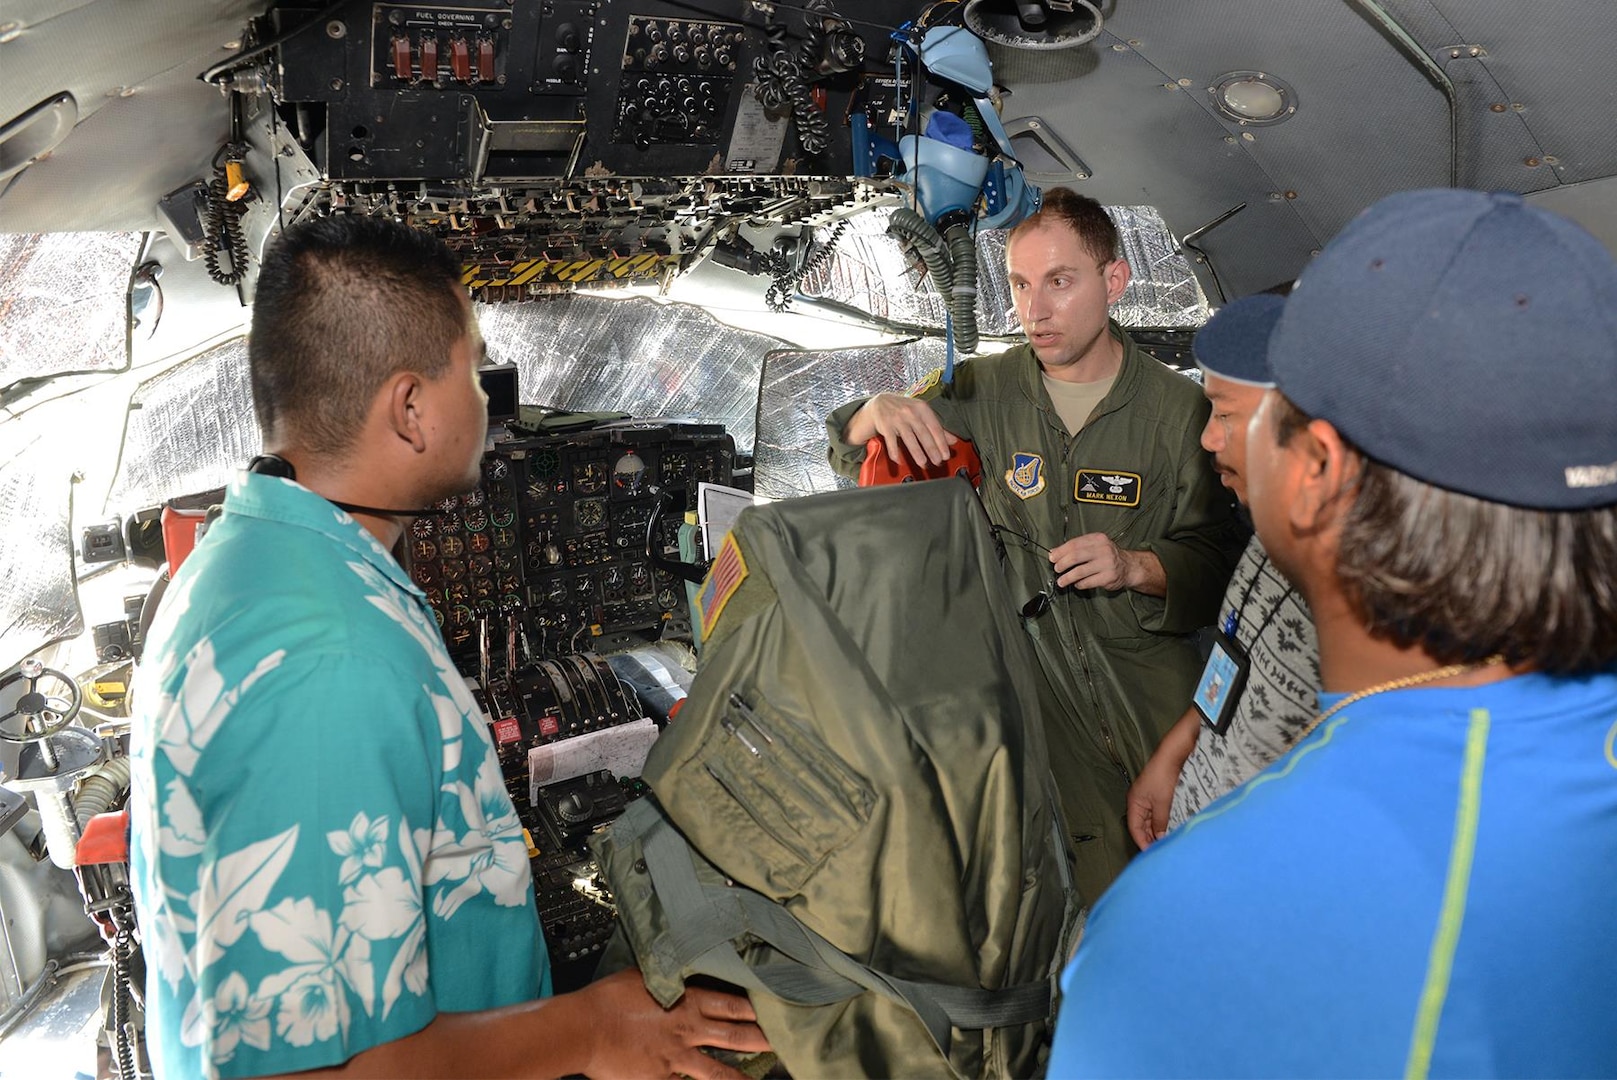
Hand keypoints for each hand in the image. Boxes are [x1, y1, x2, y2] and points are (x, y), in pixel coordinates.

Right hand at [581, 969, 769, 1078]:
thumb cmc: (609, 998)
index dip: (757, 1009)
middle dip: (763, 1040)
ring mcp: (677, 1057)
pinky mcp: (661, 1077)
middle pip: (736, 1036)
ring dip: (742, 1077)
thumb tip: (681, 965)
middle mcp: (688, 1029)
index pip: (733, 1005)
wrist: (585, 1026)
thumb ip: (669, 976)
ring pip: (719, 1071)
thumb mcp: (646, 975)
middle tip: (785, 1044)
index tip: (777, 1009)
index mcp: (687, 1001)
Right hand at [853, 393, 957, 467]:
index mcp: (922, 408)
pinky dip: (895, 453)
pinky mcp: (885, 426)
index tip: (946, 455)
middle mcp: (910, 412)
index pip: (935, 427)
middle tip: (937, 462)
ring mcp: (897, 419)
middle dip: (931, 449)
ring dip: (916, 452)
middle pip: (923, 434)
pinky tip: (899, 461)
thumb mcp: (922, 414)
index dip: (941, 442)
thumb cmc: (905, 409)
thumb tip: (953, 441)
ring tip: (923, 463)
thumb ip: (937, 427)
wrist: (880, 402)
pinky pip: (891, 442)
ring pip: (909, 438)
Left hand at [1050, 532, 1130, 590]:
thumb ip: (1076, 547)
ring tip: (1061, 581)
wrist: (1129, 567)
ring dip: (1067, 578)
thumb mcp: (1094, 545)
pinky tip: (1077, 584)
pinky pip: (1088, 582)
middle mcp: (1103, 550)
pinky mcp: (1109, 577)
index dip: (1060, 552)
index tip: (1052, 558)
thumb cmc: (1107, 556)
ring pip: (1080, 571)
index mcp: (1098, 539)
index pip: (1074, 544)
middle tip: (1057, 569)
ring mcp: (1107, 564)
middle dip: (1062, 564)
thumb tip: (1054, 552)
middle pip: (1075, 556)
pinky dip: (1079, 584)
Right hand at [1126, 752, 1182, 849]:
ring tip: (1166, 842)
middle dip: (1149, 838)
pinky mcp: (1157, 794)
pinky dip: (1162, 822)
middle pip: (1141, 825)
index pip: (1134, 828)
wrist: (1172, 756)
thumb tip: (1159, 838)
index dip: (1142, 841)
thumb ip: (1159, 823)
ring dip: (1156, 831)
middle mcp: (1139, 801)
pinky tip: (1170, 828)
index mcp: (1134, 803)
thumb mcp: (1162, 804)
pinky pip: (1157, 813)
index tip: (1151, 854)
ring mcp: (1148, 797)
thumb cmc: (1164, 778)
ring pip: (1150, 820)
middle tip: (1160, 850)